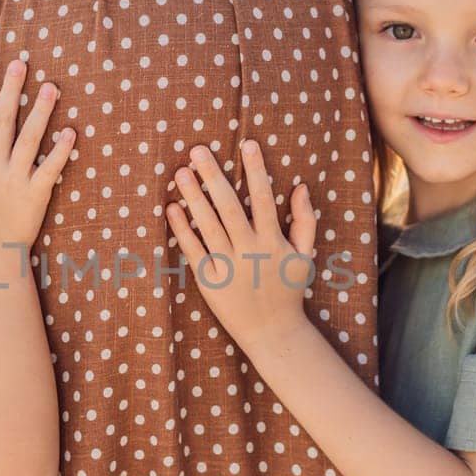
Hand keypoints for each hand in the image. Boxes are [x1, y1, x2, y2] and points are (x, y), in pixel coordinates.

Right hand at [0, 61, 75, 250]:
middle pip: (2, 121)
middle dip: (10, 91)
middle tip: (20, 64)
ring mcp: (15, 178)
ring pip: (28, 139)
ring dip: (40, 112)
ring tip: (51, 87)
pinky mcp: (36, 193)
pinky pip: (50, 168)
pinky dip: (61, 151)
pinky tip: (71, 132)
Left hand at [166, 140, 318, 350]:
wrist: (272, 332)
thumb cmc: (288, 289)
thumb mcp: (304, 255)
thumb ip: (304, 221)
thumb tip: (300, 186)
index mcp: (273, 241)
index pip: (264, 199)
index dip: (256, 171)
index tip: (247, 144)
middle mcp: (249, 251)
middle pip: (230, 207)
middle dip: (215, 176)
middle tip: (198, 150)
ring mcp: (227, 266)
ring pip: (208, 225)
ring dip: (194, 197)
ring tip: (181, 172)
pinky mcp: (208, 281)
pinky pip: (193, 250)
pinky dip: (182, 230)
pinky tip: (171, 208)